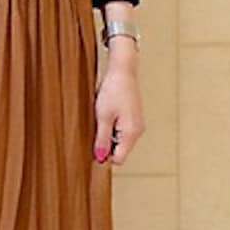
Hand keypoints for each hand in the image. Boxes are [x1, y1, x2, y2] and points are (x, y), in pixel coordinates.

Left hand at [93, 44, 143, 165]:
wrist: (123, 70)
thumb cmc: (114, 89)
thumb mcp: (103, 117)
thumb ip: (101, 139)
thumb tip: (99, 157)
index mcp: (131, 133)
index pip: (118, 159)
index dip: (104, 156)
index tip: (92, 148)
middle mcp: (137, 131)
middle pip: (119, 151)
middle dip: (105, 145)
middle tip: (96, 127)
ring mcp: (136, 125)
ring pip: (119, 141)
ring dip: (108, 135)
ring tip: (102, 118)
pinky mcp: (133, 118)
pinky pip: (121, 131)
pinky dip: (112, 127)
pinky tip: (107, 115)